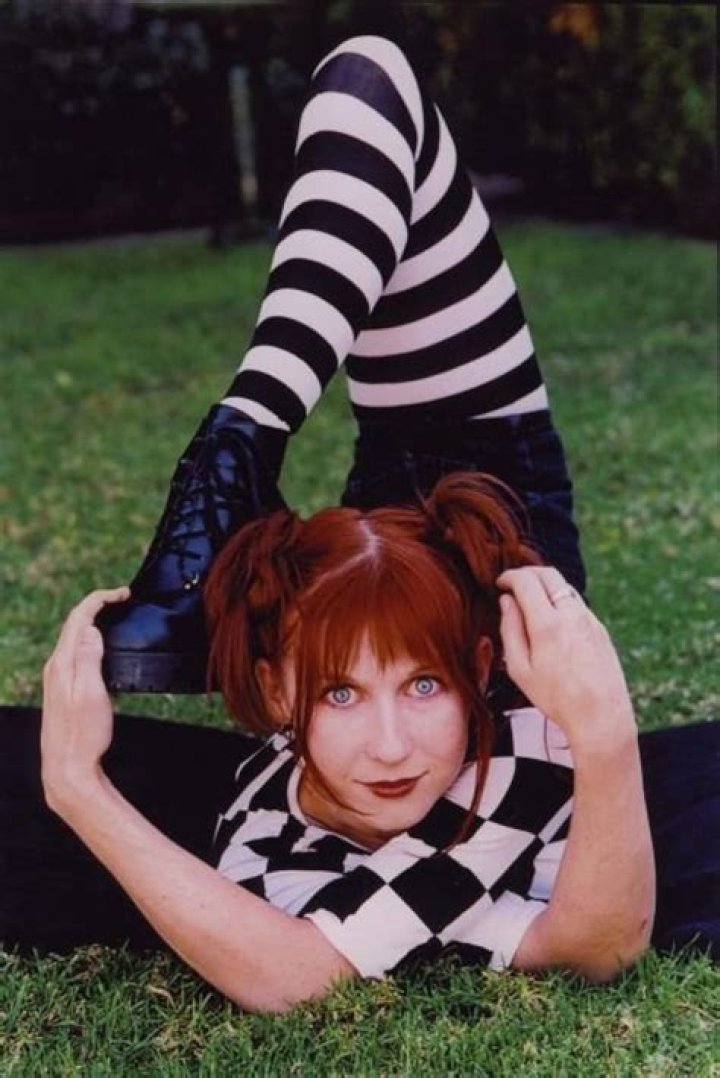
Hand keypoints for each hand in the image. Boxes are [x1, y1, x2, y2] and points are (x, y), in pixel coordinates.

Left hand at [41, 587, 128, 814]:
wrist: (67, 767)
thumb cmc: (83, 734)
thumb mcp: (90, 694)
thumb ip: (88, 658)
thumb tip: (90, 628)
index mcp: (62, 664)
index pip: (78, 619)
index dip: (100, 599)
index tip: (122, 594)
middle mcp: (55, 667)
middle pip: (73, 624)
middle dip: (97, 605)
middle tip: (122, 599)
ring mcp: (56, 678)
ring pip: (72, 638)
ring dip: (92, 621)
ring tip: (114, 615)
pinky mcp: (61, 689)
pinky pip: (73, 652)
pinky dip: (88, 639)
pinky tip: (101, 646)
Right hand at [496, 567, 634, 746]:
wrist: (602, 716)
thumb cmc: (556, 698)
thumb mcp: (520, 670)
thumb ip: (510, 630)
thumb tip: (507, 602)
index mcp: (548, 624)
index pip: (526, 581)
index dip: (509, 576)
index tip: (500, 583)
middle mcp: (571, 615)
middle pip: (548, 573)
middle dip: (527, 573)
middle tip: (513, 583)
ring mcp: (590, 619)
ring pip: (564, 587)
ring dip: (545, 586)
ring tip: (531, 602)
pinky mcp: (600, 628)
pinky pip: (577, 603)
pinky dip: (560, 601)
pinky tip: (552, 620)